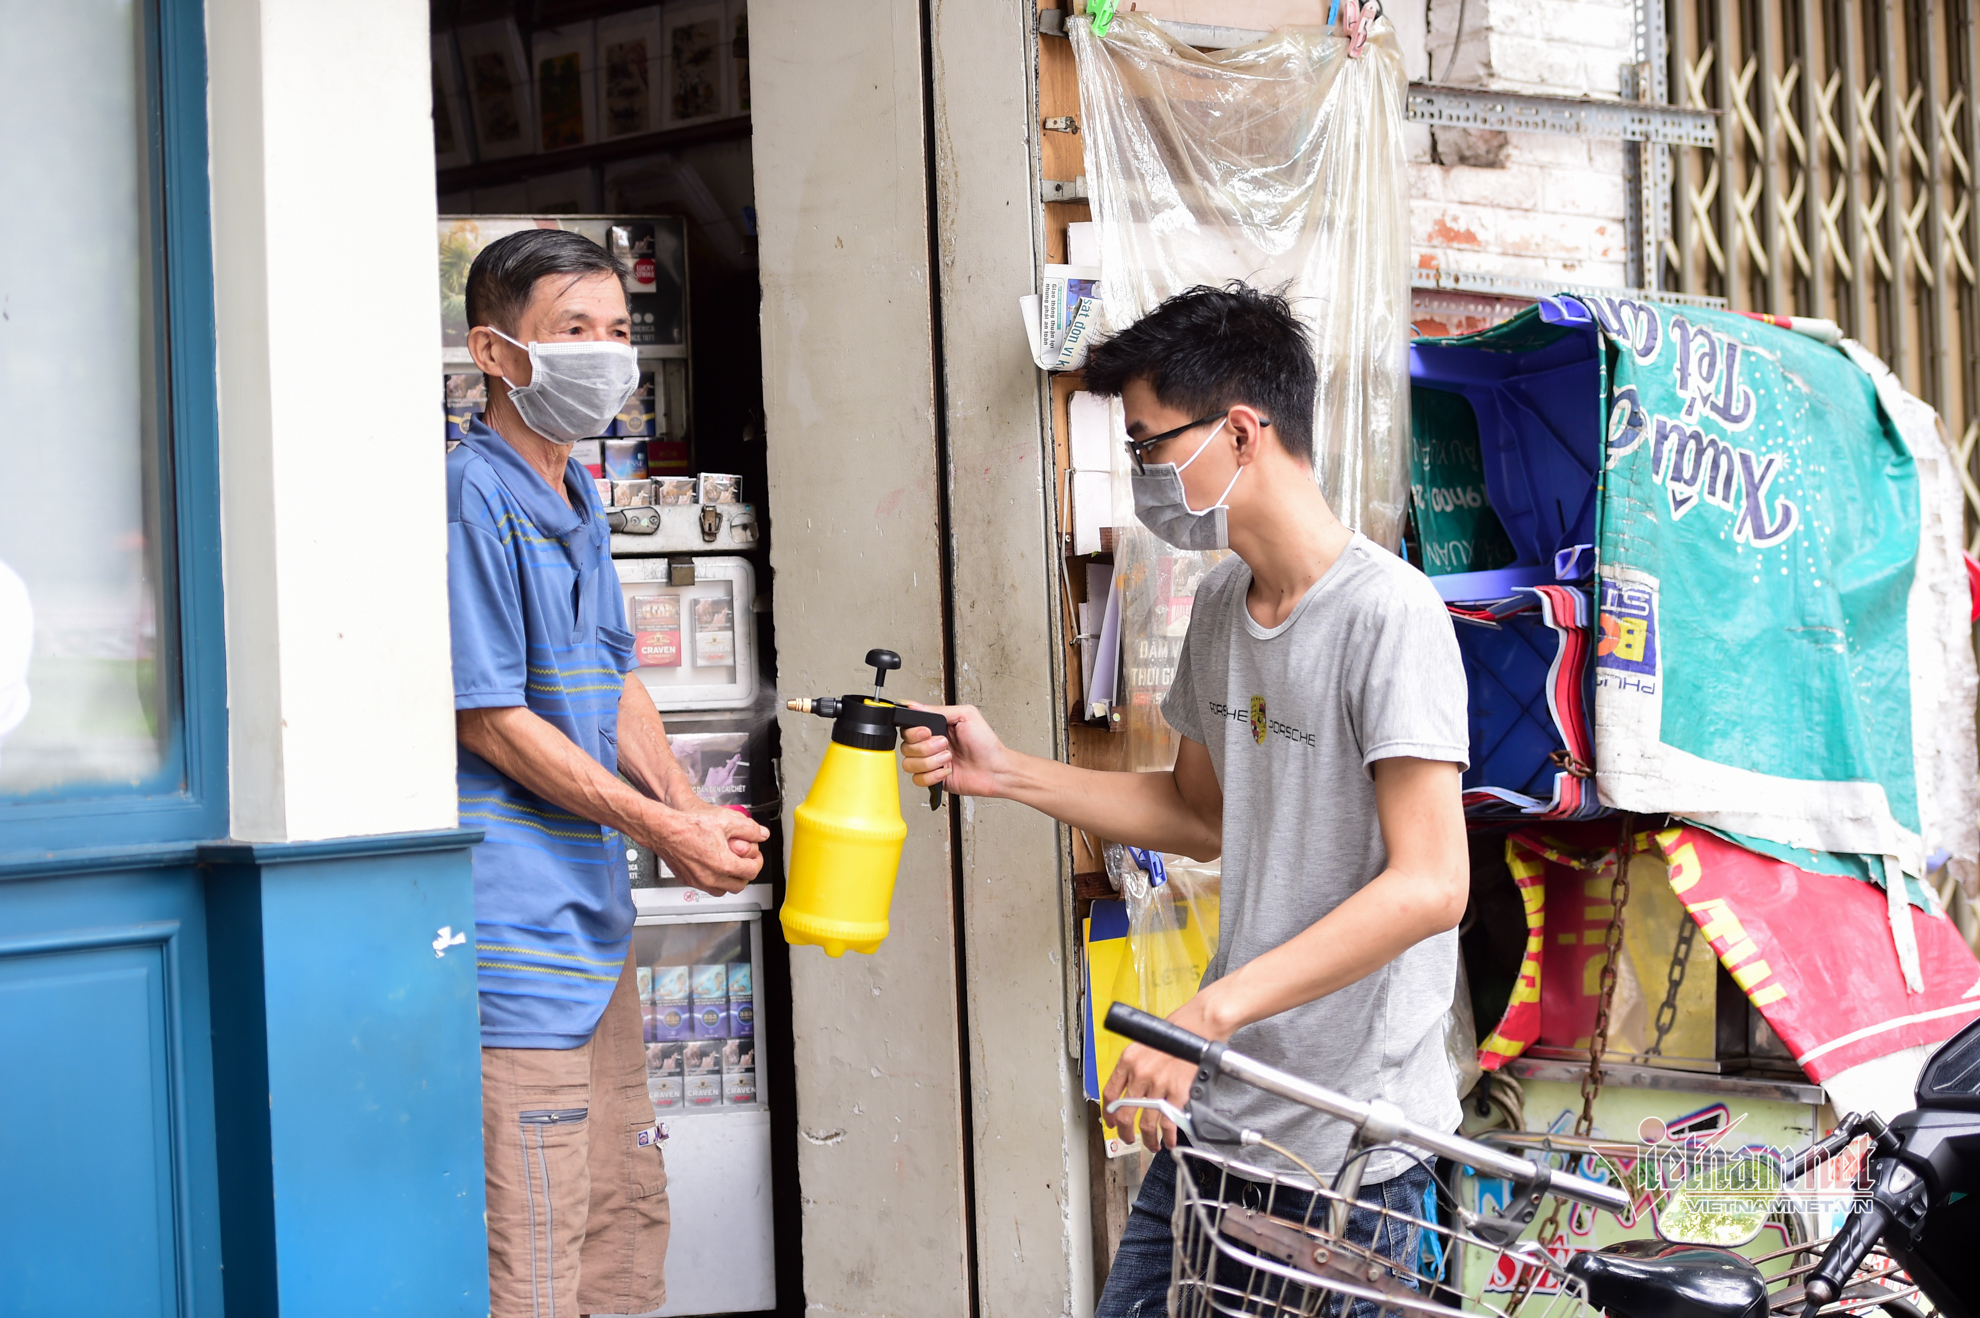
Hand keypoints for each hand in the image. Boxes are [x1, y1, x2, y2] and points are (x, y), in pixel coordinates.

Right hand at [644, 801, 768, 894]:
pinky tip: (712, 866)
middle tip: (744, 861)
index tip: (754, 855)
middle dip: (745, 873)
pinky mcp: (687, 880)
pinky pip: (706, 887)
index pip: (751, 872)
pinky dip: (714, 881)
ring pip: (722, 890)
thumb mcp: (725, 820)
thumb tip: (762, 834)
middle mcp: (710, 877)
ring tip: (730, 865)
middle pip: (739, 885)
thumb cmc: (689, 825)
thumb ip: (748, 828)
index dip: (757, 861)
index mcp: (723, 864)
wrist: (663, 829)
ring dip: (730, 880)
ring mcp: (698, 881)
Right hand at [899, 703, 1011, 797]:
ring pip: (909, 764)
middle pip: (905, 747)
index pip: (907, 728)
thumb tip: (915, 705)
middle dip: (925, 747)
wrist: (996, 769)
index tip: (927, 732)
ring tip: (948, 758)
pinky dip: (933, 776)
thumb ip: (938, 710)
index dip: (914, 732)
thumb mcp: (966, 715)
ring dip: (930, 762)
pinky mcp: (933, 779)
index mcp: (935, 727)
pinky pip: (918, 780)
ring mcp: (930, 763)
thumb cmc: (986, 743)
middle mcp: (929, 745)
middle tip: (944, 744)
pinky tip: (947, 770)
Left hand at [1100, 992, 1235, 1150]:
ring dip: (1147, 1139)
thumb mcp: (1145, 1043)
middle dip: (1125, 1131)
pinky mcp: (1178, 1092)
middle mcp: (1140, 1073)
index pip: (1111, 1093)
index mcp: (1129, 1059)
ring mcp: (1159, 1084)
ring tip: (1151, 1144)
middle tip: (1128, 1138)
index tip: (1111, 1122)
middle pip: (1125, 1113)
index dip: (1109, 1113)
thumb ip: (1136, 1066)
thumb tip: (1132, 1087)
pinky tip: (1169, 1141)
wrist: (1199, 1024)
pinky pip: (1168, 1122)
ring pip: (1146, 1123)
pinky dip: (1168, 1136)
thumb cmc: (1176, 1030)